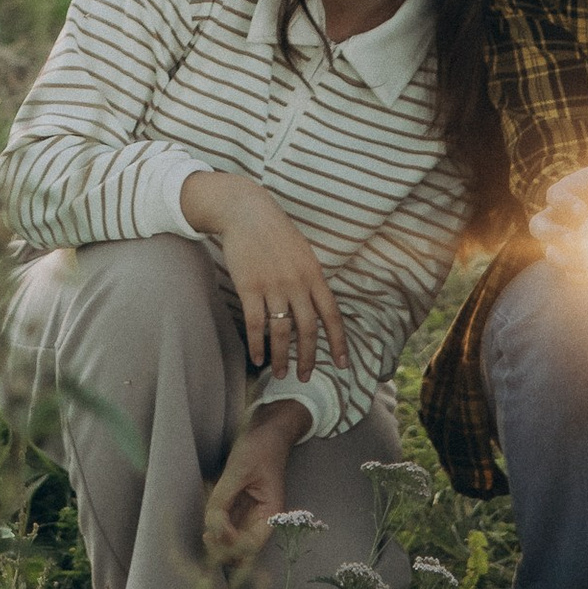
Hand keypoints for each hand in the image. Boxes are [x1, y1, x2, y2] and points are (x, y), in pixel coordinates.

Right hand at [179, 172, 350, 380]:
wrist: (246, 211)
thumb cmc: (275, 233)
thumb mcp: (303, 253)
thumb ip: (311, 280)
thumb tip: (319, 309)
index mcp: (314, 274)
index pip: (331, 315)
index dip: (338, 342)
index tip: (342, 365)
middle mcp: (297, 282)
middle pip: (307, 329)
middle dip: (308, 358)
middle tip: (304, 376)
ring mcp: (273, 285)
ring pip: (281, 332)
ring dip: (281, 357)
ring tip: (280, 373)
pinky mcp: (249, 286)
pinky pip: (256, 324)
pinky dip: (257, 345)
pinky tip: (257, 358)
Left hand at [202, 400, 312, 571]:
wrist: (266, 429)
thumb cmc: (259, 447)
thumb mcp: (240, 469)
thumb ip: (224, 498)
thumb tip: (211, 525)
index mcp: (271, 513)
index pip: (252, 544)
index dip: (233, 544)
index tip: (215, 533)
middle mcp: (262, 518)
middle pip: (243, 547)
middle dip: (225, 547)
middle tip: (207, 537)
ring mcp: (250, 513)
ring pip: (234, 539)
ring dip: (220, 540)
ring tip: (205, 533)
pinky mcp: (240, 506)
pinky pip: (228, 524)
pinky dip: (218, 527)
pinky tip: (209, 523)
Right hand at [530, 161, 587, 272]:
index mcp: (566, 193)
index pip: (554, 196)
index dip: (563, 203)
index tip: (581, 210)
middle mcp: (558, 218)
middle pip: (538, 227)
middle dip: (552, 234)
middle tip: (575, 240)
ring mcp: (563, 241)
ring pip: (551, 254)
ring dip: (565, 261)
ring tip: (587, 263)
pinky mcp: (577, 261)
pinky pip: (570, 273)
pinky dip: (582, 276)